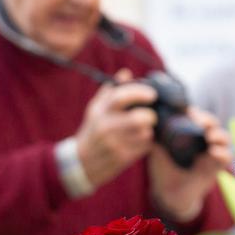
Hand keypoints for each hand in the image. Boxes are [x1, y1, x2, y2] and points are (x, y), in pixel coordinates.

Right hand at [76, 69, 157, 187]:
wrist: (82, 162)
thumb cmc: (94, 130)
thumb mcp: (96, 109)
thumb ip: (111, 91)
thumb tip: (126, 73)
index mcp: (100, 111)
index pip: (120, 97)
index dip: (139, 92)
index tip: (152, 94)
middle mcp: (105, 127)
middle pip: (138, 118)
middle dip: (150, 116)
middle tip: (152, 115)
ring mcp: (114, 144)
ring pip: (145, 133)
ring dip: (149, 130)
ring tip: (143, 129)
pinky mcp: (122, 158)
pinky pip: (145, 146)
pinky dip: (147, 142)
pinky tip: (139, 140)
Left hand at [148, 106, 231, 222]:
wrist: (168, 192)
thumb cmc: (164, 167)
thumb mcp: (158, 148)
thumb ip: (157, 134)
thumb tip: (147, 119)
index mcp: (192, 132)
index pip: (200, 117)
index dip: (198, 113)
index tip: (189, 112)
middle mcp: (204, 140)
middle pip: (214, 125)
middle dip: (209, 121)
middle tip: (200, 122)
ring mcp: (212, 153)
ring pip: (224, 139)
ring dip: (219, 135)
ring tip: (210, 136)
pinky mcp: (216, 167)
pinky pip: (226, 158)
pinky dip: (222, 153)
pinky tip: (213, 152)